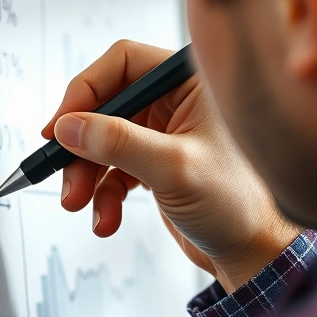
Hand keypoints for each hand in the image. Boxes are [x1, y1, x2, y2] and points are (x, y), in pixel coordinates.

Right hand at [44, 41, 300, 291]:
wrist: (256, 254)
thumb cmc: (241, 205)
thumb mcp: (175, 168)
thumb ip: (119, 143)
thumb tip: (69, 126)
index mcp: (191, 82)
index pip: (123, 62)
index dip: (85, 91)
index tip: (60, 126)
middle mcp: (177, 101)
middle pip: (105, 105)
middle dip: (81, 145)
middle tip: (63, 174)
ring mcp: (165, 133)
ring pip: (103, 140)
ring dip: (85, 175)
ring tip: (79, 203)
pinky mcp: (156, 164)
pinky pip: (113, 171)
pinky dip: (102, 195)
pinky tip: (106, 219)